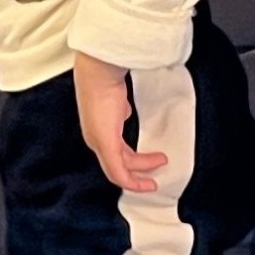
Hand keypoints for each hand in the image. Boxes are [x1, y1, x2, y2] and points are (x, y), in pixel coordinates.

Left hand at [74, 54, 165, 192]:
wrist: (97, 71)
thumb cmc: (104, 78)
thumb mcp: (116, 98)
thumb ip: (120, 108)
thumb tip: (125, 111)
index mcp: (96, 127)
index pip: (113, 151)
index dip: (131, 158)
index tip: (146, 159)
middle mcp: (94, 138)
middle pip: (117, 163)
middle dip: (141, 166)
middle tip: (158, 164)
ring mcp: (98, 143)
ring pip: (119, 171)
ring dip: (142, 170)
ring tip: (161, 163)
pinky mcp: (105, 145)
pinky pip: (119, 174)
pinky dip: (133, 182)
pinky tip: (146, 182)